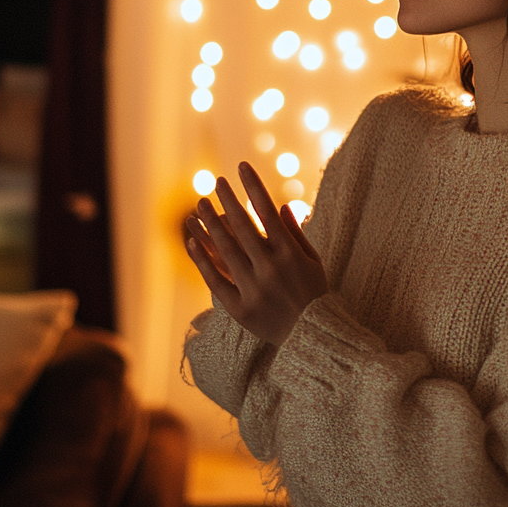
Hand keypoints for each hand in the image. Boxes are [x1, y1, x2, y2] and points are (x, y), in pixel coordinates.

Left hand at [185, 161, 327, 344]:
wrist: (313, 339)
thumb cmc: (315, 295)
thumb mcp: (313, 261)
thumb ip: (295, 233)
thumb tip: (279, 206)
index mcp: (290, 254)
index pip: (266, 211)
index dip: (253, 186)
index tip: (241, 167)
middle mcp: (270, 269)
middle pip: (242, 227)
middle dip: (227, 200)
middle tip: (216, 182)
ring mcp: (253, 289)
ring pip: (225, 250)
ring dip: (210, 224)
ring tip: (199, 204)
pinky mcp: (239, 309)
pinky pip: (215, 279)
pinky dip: (202, 259)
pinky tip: (192, 240)